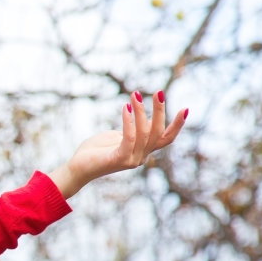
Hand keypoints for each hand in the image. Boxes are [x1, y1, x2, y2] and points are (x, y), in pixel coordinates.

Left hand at [48, 90, 188, 198]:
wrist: (76, 168)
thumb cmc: (95, 150)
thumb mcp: (117, 136)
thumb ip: (132, 128)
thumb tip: (141, 116)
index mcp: (143, 150)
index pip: (166, 138)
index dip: (177, 125)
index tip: (185, 108)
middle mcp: (141, 156)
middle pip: (158, 132)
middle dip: (160, 111)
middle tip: (158, 92)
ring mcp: (132, 160)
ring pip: (145, 133)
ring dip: (141, 111)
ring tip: (135, 95)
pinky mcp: (119, 159)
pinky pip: (129, 138)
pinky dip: (128, 122)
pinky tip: (124, 108)